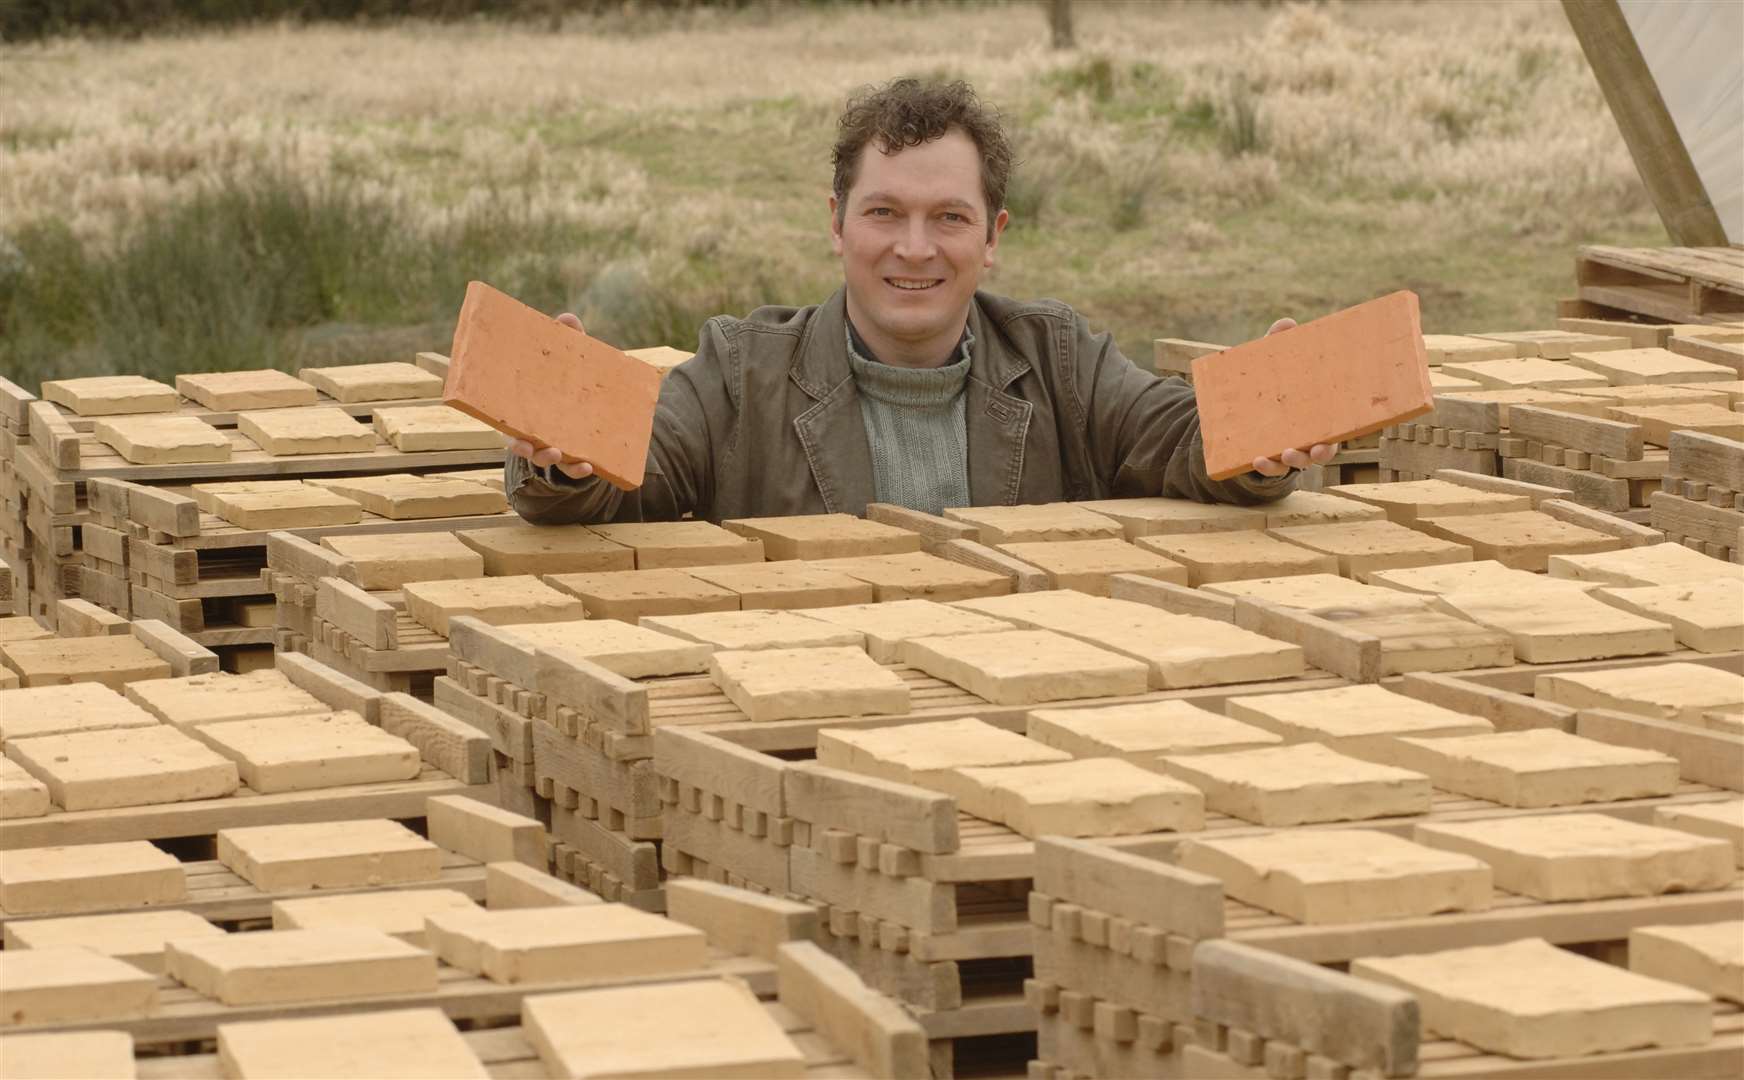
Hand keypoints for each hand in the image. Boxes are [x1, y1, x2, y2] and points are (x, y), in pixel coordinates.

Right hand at [506, 312, 596, 480]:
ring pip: (547, 459)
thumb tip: (568, 318)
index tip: (509, 432)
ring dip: (551, 460)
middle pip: (524, 445)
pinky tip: (589, 465)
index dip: (506, 427)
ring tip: (558, 454)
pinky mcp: (575, 454)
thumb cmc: (568, 381)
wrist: (593, 406)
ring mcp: (555, 445)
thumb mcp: (568, 361)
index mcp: (526, 410)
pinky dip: (579, 469)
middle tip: (531, 446)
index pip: (510, 421)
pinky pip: (573, 467)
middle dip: (527, 448)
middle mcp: (536, 432)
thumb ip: (567, 341)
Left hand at [1249, 317, 1339, 476]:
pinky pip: (1270, 467)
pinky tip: (1256, 459)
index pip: (1335, 427)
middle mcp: (1307, 437)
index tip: (1344, 430)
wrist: (1243, 410)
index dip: (1342, 431)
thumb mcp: (1276, 365)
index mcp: (1318, 417)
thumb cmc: (1273, 384)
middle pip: (1321, 451)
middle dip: (1321, 453)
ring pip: (1296, 461)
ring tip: (1286, 454)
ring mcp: (1287, 449)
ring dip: (1294, 461)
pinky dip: (1266, 466)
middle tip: (1317, 450)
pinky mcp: (1267, 456)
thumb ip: (1281, 346)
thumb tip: (1287, 324)